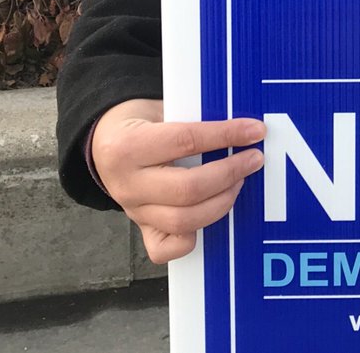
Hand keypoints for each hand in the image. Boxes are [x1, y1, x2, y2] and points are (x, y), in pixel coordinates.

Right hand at [91, 98, 265, 263]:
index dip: (226, 135)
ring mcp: (133, 212)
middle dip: (230, 173)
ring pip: (184, 221)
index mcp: (128, 146)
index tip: (255, 130)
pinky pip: (166, 249)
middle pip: (187, 189)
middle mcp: (127, 184)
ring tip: (240, 181)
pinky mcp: (140, 229)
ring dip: (222, 201)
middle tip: (254, 158)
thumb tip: (242, 127)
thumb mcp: (160, 109)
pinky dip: (192, 237)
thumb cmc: (140, 122)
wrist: (104, 141)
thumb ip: (193, 119)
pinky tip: (212, 212)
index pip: (186, 141)